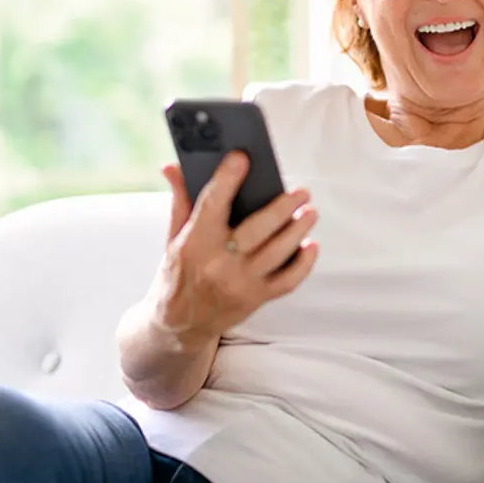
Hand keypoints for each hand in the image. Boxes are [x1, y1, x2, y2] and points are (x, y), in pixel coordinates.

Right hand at [151, 153, 317, 345]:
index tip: (242, 158)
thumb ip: (180, 200)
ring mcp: (240, 283)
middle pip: (258, 228)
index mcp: (194, 242)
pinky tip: (311, 245)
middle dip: (284, 206)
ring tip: (310, 212)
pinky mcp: (256, 299)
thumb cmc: (178, 274)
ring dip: (299, 230)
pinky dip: (304, 263)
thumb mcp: (173, 237)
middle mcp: (218, 263)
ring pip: (278, 252)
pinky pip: (288, 280)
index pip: (212, 203)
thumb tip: (172, 165)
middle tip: (301, 191)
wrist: (178, 325)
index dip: (228, 178)